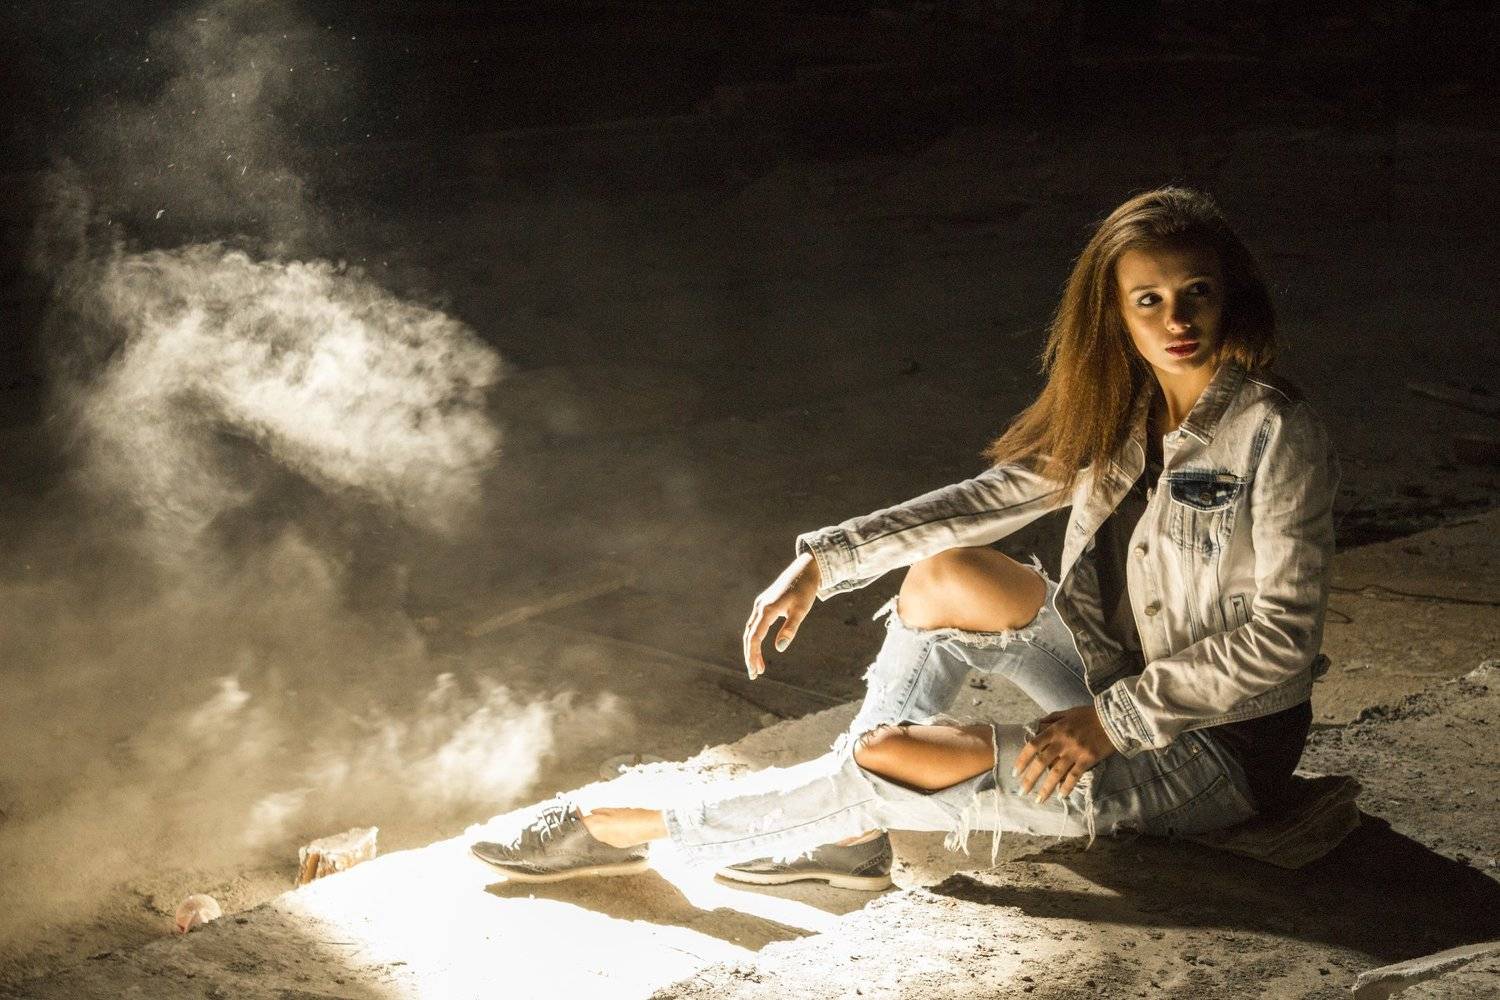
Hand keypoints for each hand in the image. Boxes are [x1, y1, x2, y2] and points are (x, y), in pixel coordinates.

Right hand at [742, 552, 821, 678]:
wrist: (806, 569)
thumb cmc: (805, 590)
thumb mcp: (801, 611)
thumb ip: (790, 629)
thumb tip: (779, 649)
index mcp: (767, 610)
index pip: (754, 637)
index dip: (752, 655)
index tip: (755, 671)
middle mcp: (760, 607)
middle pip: (749, 635)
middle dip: (750, 655)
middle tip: (755, 674)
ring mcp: (761, 604)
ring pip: (750, 630)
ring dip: (752, 648)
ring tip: (760, 666)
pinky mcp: (764, 604)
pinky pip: (755, 624)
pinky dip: (755, 638)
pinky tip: (760, 647)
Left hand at [1011, 705, 1116, 803]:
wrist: (1114, 718)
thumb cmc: (1089, 715)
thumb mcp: (1067, 712)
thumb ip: (1051, 720)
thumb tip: (1037, 726)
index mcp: (1055, 729)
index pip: (1033, 746)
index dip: (1023, 760)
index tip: (1015, 772)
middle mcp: (1062, 741)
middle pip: (1042, 763)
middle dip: (1030, 778)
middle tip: (1022, 791)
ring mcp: (1075, 752)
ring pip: (1057, 773)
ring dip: (1046, 788)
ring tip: (1038, 800)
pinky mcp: (1088, 759)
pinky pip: (1075, 776)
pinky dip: (1067, 787)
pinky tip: (1060, 796)